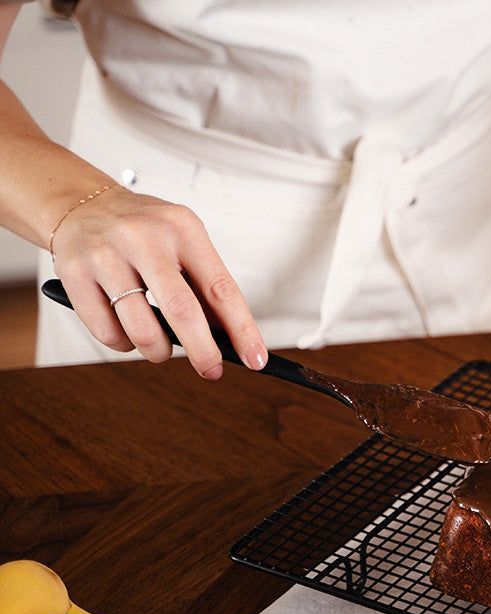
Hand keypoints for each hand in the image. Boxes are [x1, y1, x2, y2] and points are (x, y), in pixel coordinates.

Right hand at [50, 186, 266, 378]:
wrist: (83, 205)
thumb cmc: (144, 231)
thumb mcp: (183, 242)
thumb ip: (204, 285)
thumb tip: (228, 338)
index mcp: (182, 229)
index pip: (221, 288)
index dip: (242, 329)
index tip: (256, 358)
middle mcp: (144, 238)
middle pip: (182, 311)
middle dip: (203, 351)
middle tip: (211, 369)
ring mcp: (105, 255)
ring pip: (141, 329)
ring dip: (158, 351)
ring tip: (160, 346)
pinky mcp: (74, 274)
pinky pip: (107, 332)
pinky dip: (124, 344)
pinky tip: (127, 330)